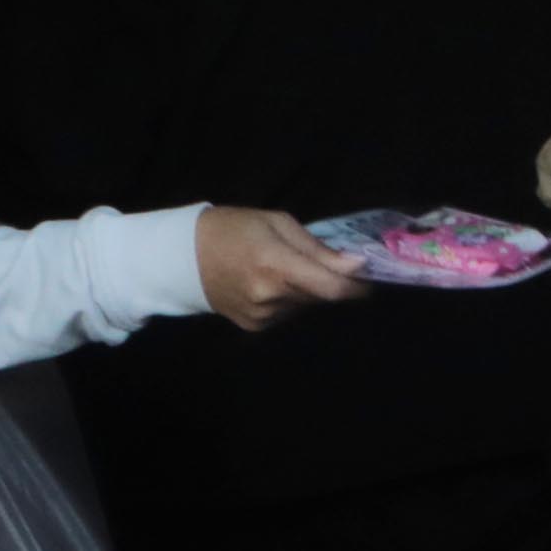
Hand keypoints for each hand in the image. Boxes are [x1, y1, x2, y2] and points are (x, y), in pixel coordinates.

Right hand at [193, 210, 365, 331]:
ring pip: (305, 306)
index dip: (357, 286)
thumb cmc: (234, 229)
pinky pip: (287, 314)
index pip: (333, 288)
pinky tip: (268, 284)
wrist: (183, 256)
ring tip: (283, 269)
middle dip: (328, 281)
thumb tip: (356, 265)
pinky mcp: (254, 327)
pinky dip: (289, 300)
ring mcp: (262, 316)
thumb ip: (318, 248)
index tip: (368, 277)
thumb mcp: (278, 223)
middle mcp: (271, 297)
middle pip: (322, 297)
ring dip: (307, 291)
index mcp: (277, 266)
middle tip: (316, 261)